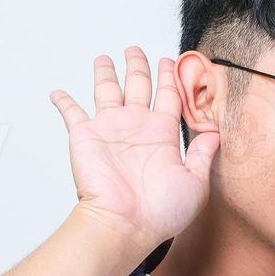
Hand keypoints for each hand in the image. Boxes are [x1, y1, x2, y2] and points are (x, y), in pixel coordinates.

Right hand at [49, 46, 220, 249]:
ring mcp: (110, 130)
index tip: (171, 61)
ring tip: (104, 58)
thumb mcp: (196, 181)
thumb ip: (203, 153)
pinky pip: (71, 113)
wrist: (126, 225)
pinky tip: (58, 93)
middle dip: (139, 66)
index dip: (170, 78)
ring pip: (107, 90)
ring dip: (106, 73)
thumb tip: (216, 130)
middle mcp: (136, 128)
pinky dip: (63, 101)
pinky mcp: (85, 136)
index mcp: (162, 135)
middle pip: (138, 85)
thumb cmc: (160, 212)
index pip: (168, 96)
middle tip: (136, 50)